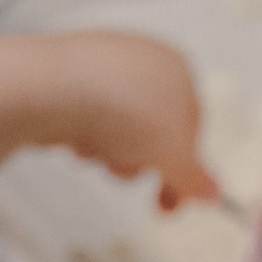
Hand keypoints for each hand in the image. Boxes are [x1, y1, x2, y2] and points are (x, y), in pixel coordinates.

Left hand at [38, 29, 222, 209]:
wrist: (50, 89)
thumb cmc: (122, 109)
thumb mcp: (172, 155)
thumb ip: (194, 178)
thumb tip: (211, 193)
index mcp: (177, 67)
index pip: (193, 125)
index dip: (184, 169)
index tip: (170, 202)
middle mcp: (142, 59)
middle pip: (152, 129)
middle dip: (140, 160)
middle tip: (124, 173)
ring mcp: (101, 66)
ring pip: (118, 128)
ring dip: (110, 152)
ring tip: (97, 152)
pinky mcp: (66, 78)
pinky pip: (85, 119)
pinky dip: (83, 136)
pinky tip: (73, 140)